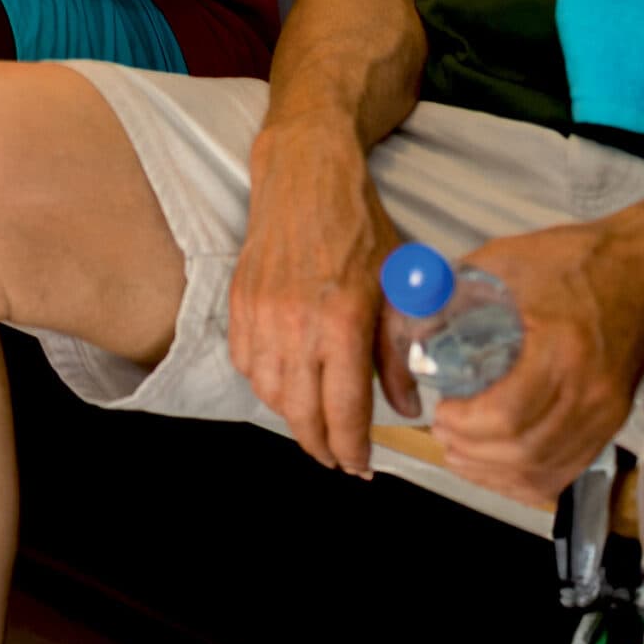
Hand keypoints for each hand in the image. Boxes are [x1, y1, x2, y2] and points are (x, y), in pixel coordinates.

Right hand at [229, 120, 412, 477]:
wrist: (306, 176)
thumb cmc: (358, 226)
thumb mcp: (397, 286)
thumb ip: (397, 352)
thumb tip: (404, 406)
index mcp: (341, 320)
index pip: (343, 409)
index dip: (352, 448)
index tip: (360, 467)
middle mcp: (295, 323)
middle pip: (300, 413)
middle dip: (320, 446)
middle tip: (338, 459)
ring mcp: (260, 314)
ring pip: (269, 393)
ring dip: (292, 418)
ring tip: (315, 424)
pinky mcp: (239, 303)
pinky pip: (246, 364)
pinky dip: (265, 385)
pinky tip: (287, 385)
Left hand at [428, 217, 643, 505]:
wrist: (643, 269)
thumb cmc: (575, 261)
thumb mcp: (505, 261)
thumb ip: (454, 293)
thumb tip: (408, 320)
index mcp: (562, 347)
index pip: (509, 413)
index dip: (465, 424)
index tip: (441, 411)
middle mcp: (590, 390)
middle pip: (523, 450)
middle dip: (470, 450)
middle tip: (442, 432)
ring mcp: (606, 413)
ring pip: (543, 470)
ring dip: (492, 470)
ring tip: (459, 449)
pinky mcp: (612, 423)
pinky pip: (565, 471)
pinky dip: (524, 478)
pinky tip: (496, 464)